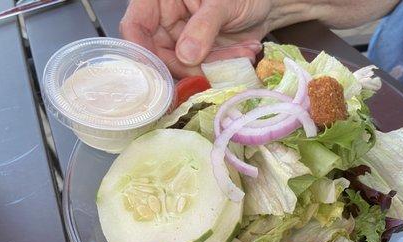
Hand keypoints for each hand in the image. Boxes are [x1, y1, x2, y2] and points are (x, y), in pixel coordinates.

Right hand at [120, 0, 272, 76]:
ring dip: (212, 68)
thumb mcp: (223, 3)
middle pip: (159, 55)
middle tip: (212, 71)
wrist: (267, 4)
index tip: (156, 72)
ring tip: (243, 53)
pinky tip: (245, 52)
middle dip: (185, 68)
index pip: (135, 26)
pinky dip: (222, 68)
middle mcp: (166, 20)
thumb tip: (185, 56)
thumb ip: (204, 27)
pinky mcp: (199, 56)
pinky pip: (202, 71)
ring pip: (183, 68)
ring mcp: (182, 40)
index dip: (140, 51)